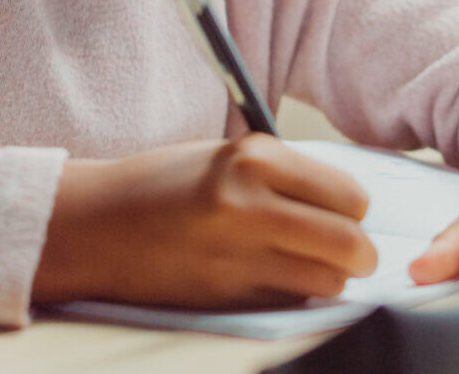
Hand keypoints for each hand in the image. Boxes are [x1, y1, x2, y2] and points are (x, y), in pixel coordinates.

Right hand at [31, 134, 377, 308]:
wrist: (98, 225)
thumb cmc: (166, 185)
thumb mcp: (227, 157)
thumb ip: (286, 175)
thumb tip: (352, 206)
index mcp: (253, 157)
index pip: (349, 194)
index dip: (356, 210)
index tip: (349, 214)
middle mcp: (247, 204)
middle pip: (348, 244)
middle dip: (361, 254)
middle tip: (355, 253)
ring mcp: (235, 255)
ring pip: (326, 281)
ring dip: (328, 278)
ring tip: (308, 264)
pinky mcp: (225, 296)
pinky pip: (289, 302)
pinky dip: (293, 294)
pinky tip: (268, 275)